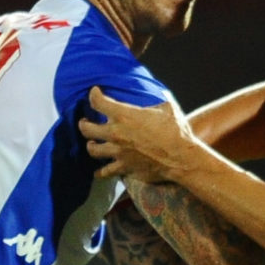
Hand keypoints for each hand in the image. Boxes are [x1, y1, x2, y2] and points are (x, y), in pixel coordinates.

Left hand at [82, 88, 198, 183]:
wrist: (180, 157)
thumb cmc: (176, 131)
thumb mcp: (167, 108)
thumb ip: (158, 99)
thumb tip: (160, 92)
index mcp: (124, 115)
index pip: (98, 102)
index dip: (94, 95)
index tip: (94, 93)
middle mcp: (116, 133)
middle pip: (87, 129)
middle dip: (84, 124)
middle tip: (85, 122)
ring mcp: (118, 152)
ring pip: (92, 150)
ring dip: (91, 145)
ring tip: (92, 143)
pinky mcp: (123, 168)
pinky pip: (105, 172)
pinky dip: (100, 172)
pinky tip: (99, 171)